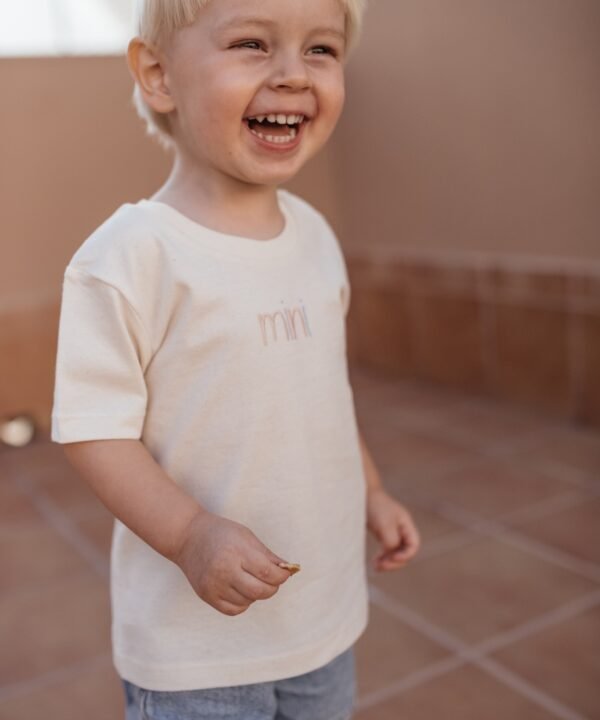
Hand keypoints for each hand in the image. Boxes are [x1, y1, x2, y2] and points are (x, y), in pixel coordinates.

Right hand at [174, 511, 293, 615]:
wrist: (188, 537)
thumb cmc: (221, 533)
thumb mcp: (246, 536)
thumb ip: (267, 555)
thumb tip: (288, 570)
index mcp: (237, 551)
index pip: (268, 573)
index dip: (282, 576)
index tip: (285, 573)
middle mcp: (224, 570)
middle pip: (260, 591)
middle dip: (273, 587)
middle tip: (273, 580)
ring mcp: (214, 585)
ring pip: (248, 601)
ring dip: (256, 594)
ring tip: (251, 579)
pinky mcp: (207, 596)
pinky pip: (234, 610)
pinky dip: (243, 602)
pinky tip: (241, 589)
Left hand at [367, 487, 420, 571]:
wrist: (360, 494)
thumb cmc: (374, 506)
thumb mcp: (384, 523)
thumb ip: (391, 540)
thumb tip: (392, 554)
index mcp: (406, 524)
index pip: (414, 545)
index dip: (406, 555)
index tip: (393, 557)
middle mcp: (401, 529)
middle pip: (405, 552)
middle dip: (395, 561)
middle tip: (382, 566)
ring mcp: (392, 532)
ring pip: (395, 553)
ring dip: (388, 562)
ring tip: (376, 567)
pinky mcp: (382, 534)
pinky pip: (386, 551)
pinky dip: (382, 558)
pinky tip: (374, 562)